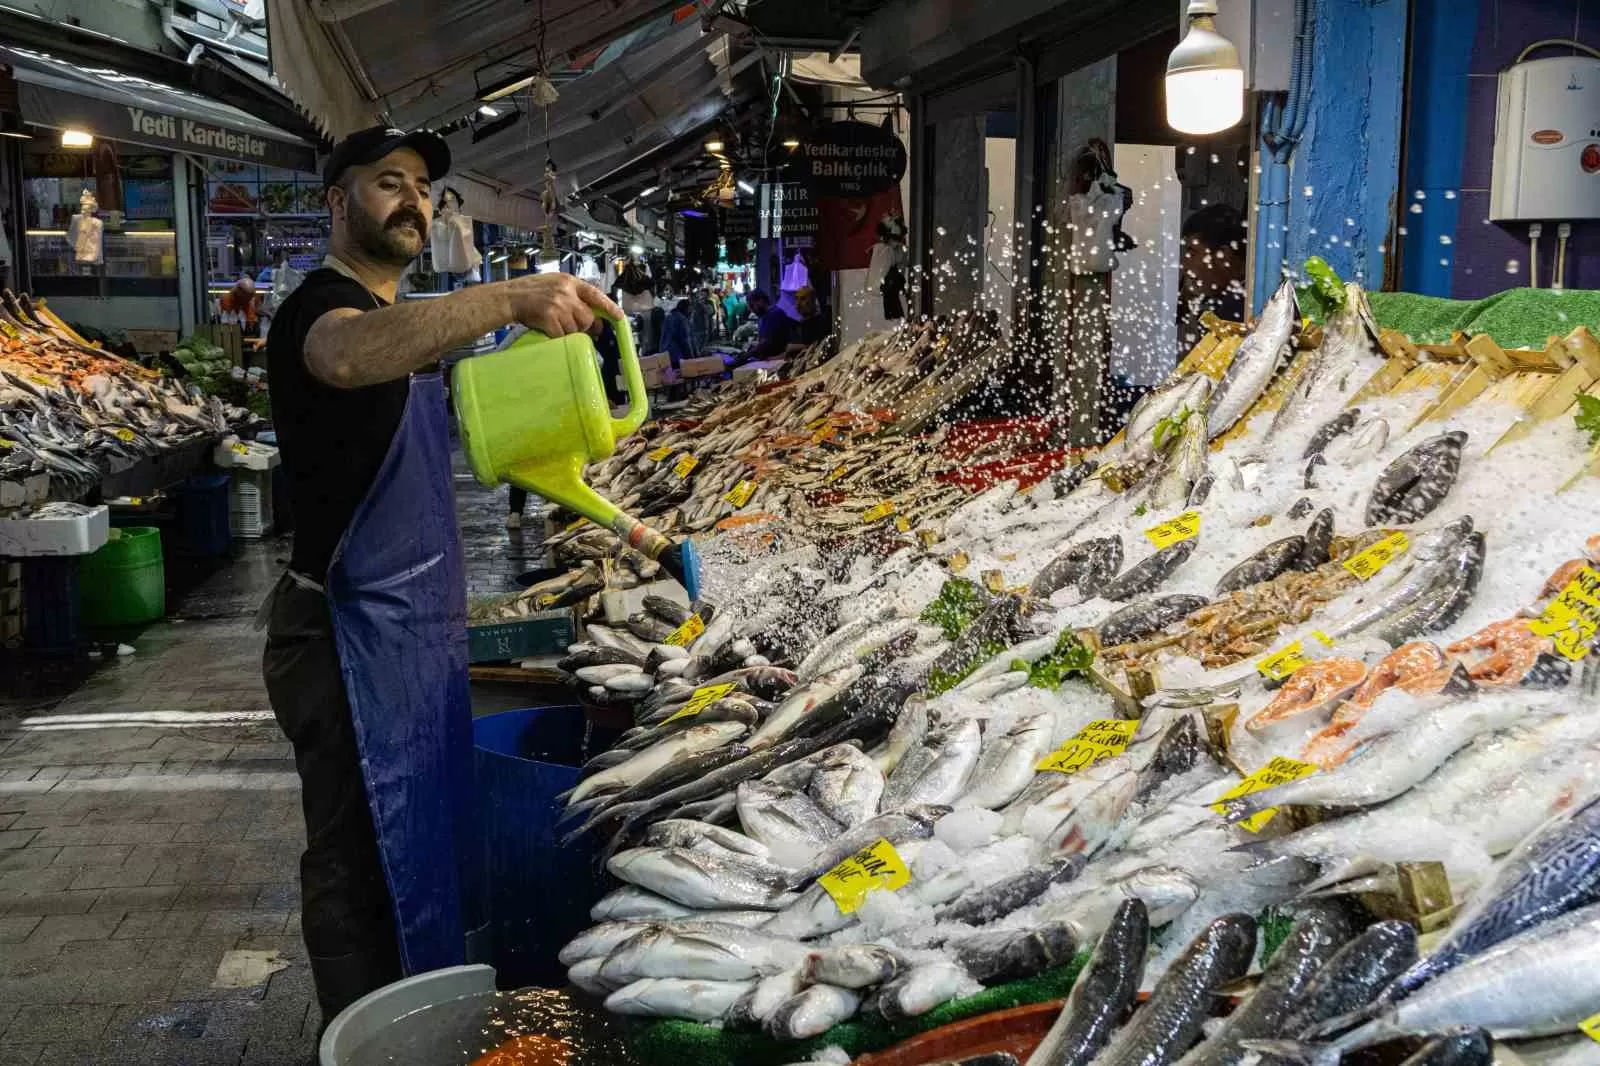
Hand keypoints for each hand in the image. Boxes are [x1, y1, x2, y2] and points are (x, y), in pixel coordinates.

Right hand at [501, 274, 622, 336]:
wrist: (508, 297)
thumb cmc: (529, 291)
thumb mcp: (553, 284)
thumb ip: (572, 295)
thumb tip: (591, 314)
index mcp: (568, 282)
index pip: (595, 294)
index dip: (609, 306)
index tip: (619, 317)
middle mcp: (566, 292)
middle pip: (588, 317)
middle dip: (585, 326)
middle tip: (577, 328)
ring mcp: (558, 306)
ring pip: (576, 329)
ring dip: (569, 332)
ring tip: (555, 325)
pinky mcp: (550, 318)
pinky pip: (563, 336)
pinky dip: (557, 337)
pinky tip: (548, 330)